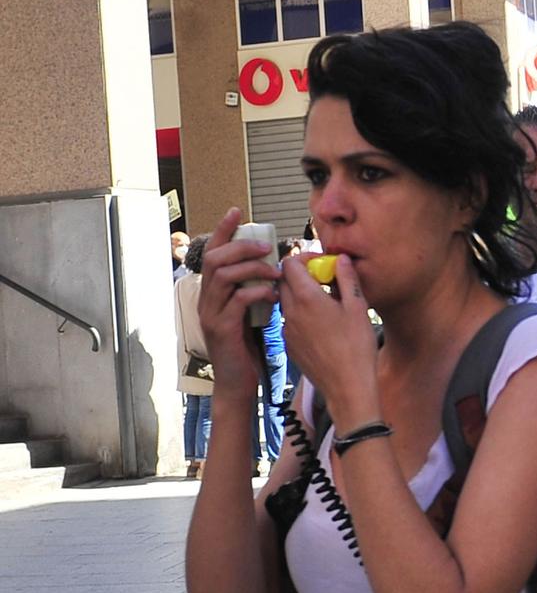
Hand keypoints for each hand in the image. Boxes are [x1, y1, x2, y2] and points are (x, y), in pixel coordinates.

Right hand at [195, 209, 281, 394]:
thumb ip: (252, 290)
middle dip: (241, 246)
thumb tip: (273, 269)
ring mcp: (210, 313)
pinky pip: (237, 300)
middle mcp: (205, 298)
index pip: (212, 252)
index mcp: (212, 292)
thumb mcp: (249, 312)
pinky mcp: (222, 328)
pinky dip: (257, 292)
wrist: (237, 381)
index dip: (222, 230)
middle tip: (266, 246)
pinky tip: (273, 294)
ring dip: (252, 268)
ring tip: (275, 271)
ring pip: (224, 275)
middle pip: (215, 258)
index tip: (237, 211)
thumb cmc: (246, 347)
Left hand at [278, 252, 380, 426]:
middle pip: (283, 280)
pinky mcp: (289, 344)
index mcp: (307, 298)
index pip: (289, 264)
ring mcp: (287, 329)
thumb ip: (347, 279)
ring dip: (300, 295)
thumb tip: (341, 259)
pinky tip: (321, 326)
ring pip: (285, 300)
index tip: (321, 264)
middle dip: (301, 275)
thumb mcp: (358, 309)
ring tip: (324, 303)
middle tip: (324, 280)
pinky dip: (300, 314)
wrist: (347, 387)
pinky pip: (289, 320)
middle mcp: (291, 311)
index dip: (304, 258)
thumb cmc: (356, 349)